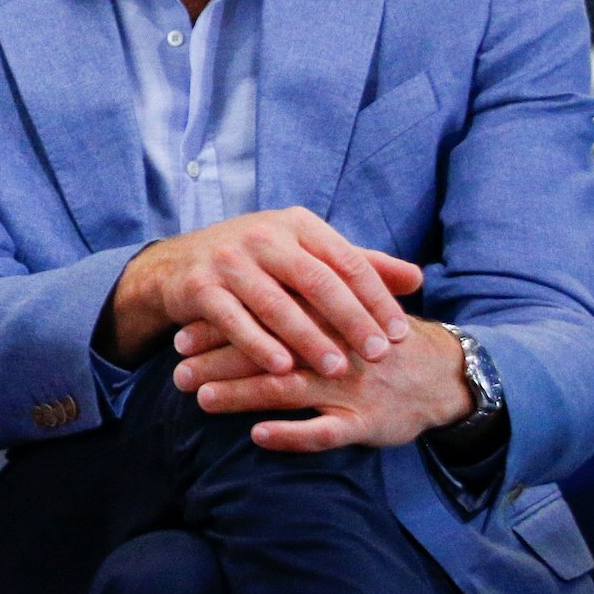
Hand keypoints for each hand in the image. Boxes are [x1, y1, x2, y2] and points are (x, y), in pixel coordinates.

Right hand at [108, 207, 421, 376]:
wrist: (177, 264)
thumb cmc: (257, 262)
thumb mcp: (305, 253)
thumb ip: (358, 265)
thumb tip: (416, 277)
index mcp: (297, 224)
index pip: (348, 261)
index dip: (376, 298)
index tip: (399, 333)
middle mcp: (263, 236)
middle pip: (316, 280)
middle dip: (350, 319)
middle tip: (376, 353)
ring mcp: (228, 260)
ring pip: (276, 303)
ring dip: (308, 339)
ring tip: (336, 368)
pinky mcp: (200, 286)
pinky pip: (234, 320)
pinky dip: (259, 345)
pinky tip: (282, 368)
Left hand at [171, 316, 473, 451]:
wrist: (444, 375)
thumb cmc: (377, 339)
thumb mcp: (347, 305)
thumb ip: (300, 296)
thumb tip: (241, 287)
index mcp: (326, 316)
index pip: (263, 315)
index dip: (221, 326)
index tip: (181, 336)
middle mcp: (335, 349)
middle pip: (267, 352)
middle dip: (218, 362)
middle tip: (177, 372)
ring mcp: (351, 388)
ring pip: (288, 389)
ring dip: (242, 395)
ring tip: (202, 399)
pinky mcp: (366, 422)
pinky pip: (327, 432)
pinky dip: (294, 434)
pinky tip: (260, 436)